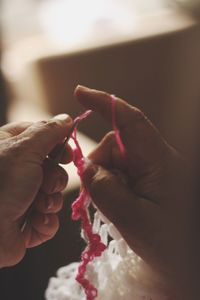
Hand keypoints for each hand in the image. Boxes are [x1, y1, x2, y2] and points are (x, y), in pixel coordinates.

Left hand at [0, 114, 72, 266]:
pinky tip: (35, 223)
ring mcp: (21, 200)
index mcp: (10, 149)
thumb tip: (66, 118)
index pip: (41, 138)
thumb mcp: (24, 149)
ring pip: (54, 196)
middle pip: (52, 168)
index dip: (58, 144)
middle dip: (55, 179)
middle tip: (46, 184)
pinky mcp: (26, 225)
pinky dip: (46, 222)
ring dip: (50, 202)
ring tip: (37, 207)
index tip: (67, 154)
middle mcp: (16, 173)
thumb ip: (48, 131)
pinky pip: (49, 220)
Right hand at [75, 86, 198, 298]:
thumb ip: (105, 189)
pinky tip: (121, 206)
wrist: (192, 259)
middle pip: (117, 145)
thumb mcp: (134, 219)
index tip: (80, 93)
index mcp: (158, 161)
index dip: (104, 103)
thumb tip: (88, 167)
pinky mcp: (152, 179)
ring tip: (115, 208)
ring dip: (107, 180)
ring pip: (118, 161)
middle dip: (100, 165)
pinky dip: (115, 187)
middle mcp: (157, 158)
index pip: (130, 121)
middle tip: (96, 195)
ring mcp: (155, 169)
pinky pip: (124, 174)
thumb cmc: (172, 243)